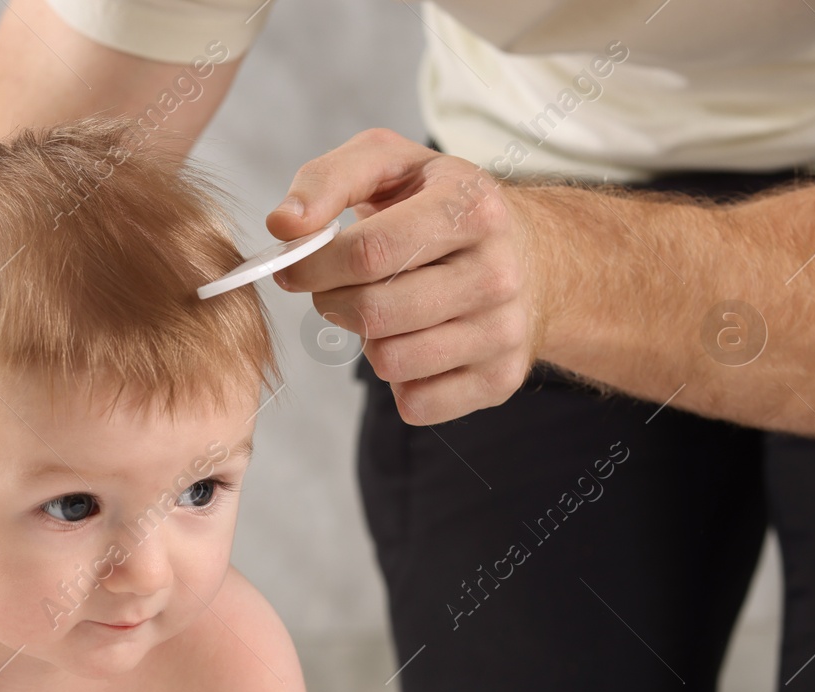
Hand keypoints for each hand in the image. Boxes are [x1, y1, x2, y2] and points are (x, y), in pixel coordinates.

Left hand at [267, 127, 541, 424]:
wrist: (532, 256)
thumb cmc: (440, 206)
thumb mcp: (390, 164)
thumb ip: (327, 180)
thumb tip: (282, 224)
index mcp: (472, 209)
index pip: (369, 253)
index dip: (313, 267)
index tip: (293, 268)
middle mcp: (498, 273)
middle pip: (375, 313)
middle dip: (333, 304)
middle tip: (336, 290)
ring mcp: (505, 331)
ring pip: (392, 363)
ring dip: (367, 343)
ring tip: (381, 312)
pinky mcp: (501, 379)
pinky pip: (417, 404)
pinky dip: (399, 382)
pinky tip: (412, 343)